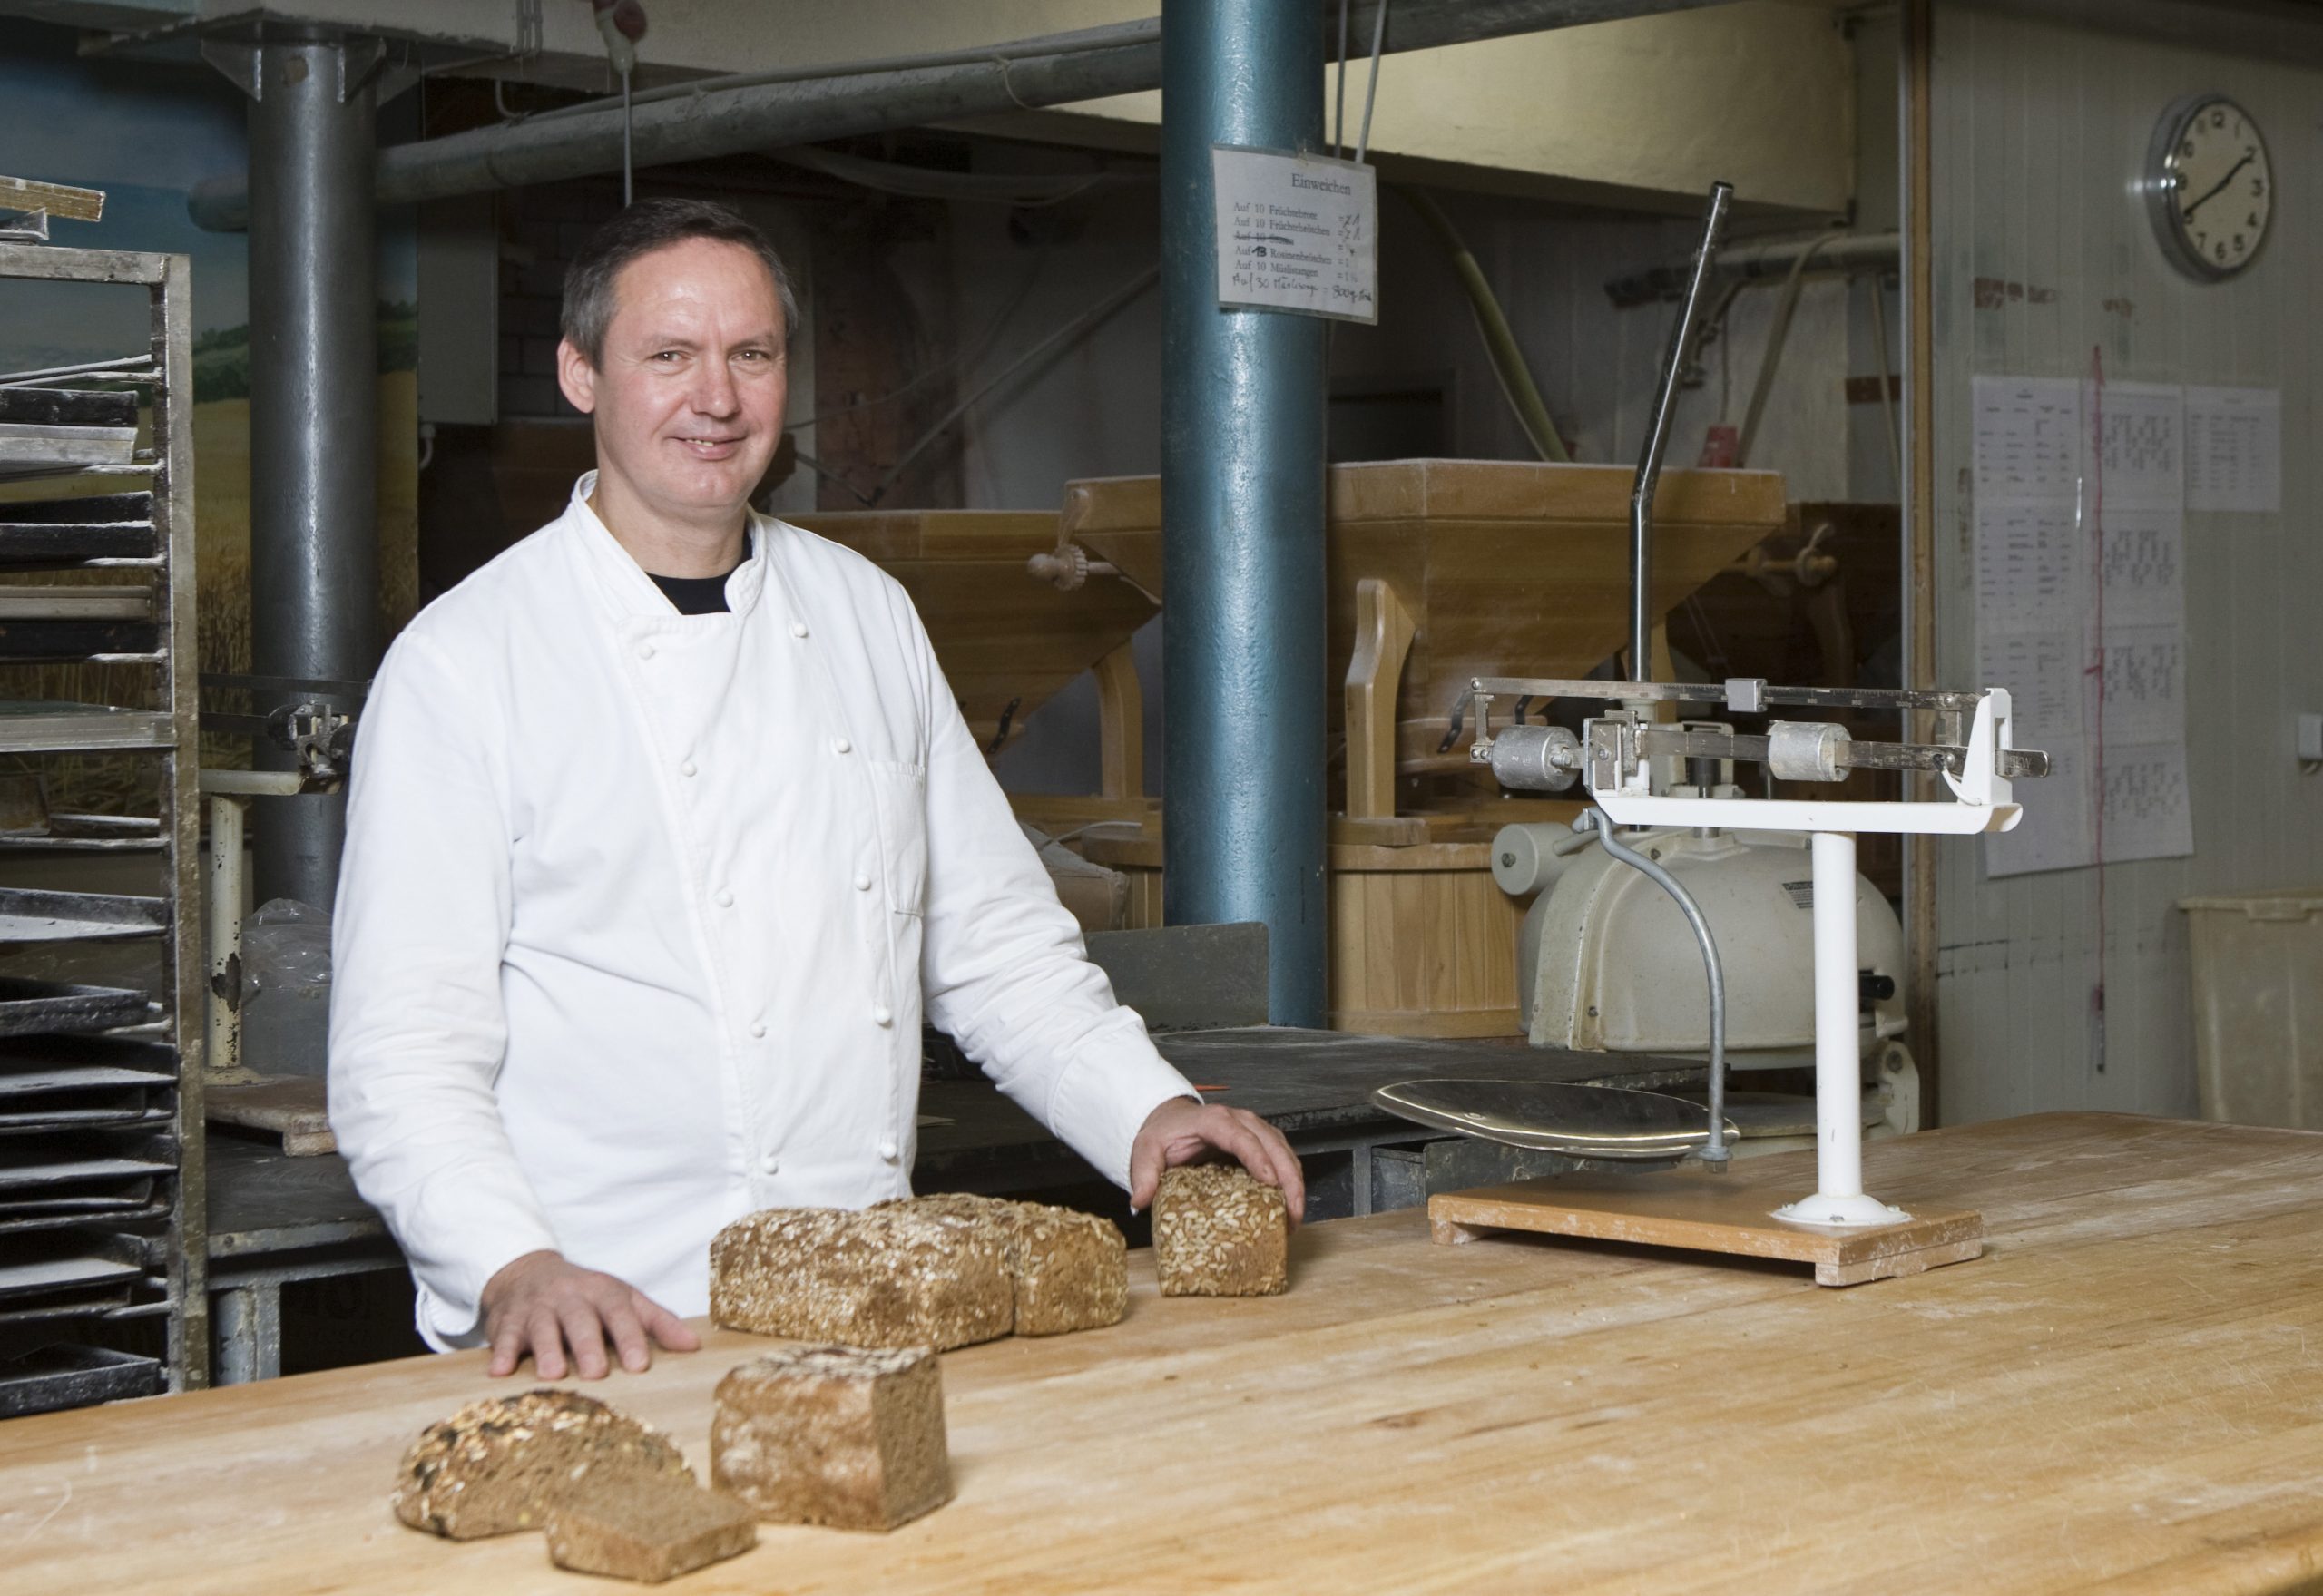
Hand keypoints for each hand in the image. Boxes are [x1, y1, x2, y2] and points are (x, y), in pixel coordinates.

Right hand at [478, 1250, 701, 1379]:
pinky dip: (502, 1352)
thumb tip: (694, 1346)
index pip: (620, 1313)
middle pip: (580, 1320)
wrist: (529, 1272)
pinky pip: (505, 1335)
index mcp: (603, 1292)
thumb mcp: (625, 1299)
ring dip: (546, 1350)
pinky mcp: (508, 1321)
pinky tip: (500, 1373)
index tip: (640, 1365)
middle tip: (597, 1373)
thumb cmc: (587, 1295)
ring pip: (542, 1326)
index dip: (630, 1338)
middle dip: (588, 1345)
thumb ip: (658, 1322)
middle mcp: (570, 1297)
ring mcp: (538, 1307)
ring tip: (553, 1375)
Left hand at [1128, 1097, 1305, 1228]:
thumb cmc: (1163, 1135)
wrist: (1169, 1121)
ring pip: (1284, 1151)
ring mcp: (1254, 1130)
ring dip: (1295, 1183)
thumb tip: (1140, 1202)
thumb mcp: (1146, 1151)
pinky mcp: (1260, 1142)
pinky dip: (1291, 1181)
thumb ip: (1144, 1175)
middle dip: (1289, 1178)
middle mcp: (1240, 1121)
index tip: (1271, 1183)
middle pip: (1273, 1145)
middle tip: (1293, 1213)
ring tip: (1295, 1217)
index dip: (1259, 1159)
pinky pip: (1282, 1158)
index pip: (1242, 1138)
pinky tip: (1290, 1206)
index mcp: (1214, 1121)